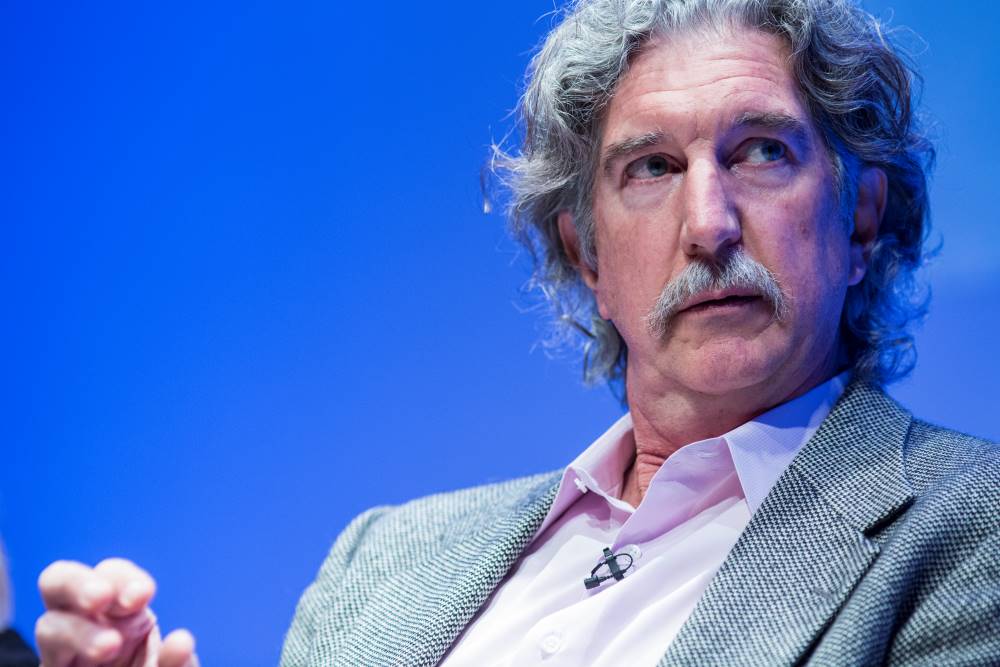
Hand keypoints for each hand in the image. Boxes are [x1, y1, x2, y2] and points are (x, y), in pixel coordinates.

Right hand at [35, 558, 198, 666]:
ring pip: (49, 627)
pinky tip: (92, 666)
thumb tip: (181, 641)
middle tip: (101, 597)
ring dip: (77, 632)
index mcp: (119, 611)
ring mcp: (63, 654)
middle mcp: (85, 624)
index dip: (123, 578)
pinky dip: (64, 661)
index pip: (111, 574)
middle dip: (78, 583)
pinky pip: (50, 665)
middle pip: (57, 582)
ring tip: (108, 647)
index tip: (142, 596)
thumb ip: (177, 659)